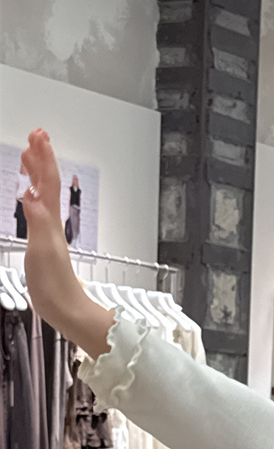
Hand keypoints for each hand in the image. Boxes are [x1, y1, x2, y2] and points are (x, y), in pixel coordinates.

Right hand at [19, 128, 112, 353]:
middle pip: (47, 184)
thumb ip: (37, 221)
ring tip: (30, 157)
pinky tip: (30, 197)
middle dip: (41, 159)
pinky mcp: (45, 245)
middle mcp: (52, 224)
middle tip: (35, 136)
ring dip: (38, 174)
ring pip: (44, 196)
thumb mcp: (42, 251)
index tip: (38, 135)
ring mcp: (49, 234)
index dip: (43, 158)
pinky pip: (39, 212)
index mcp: (50, 222)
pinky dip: (34, 196)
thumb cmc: (56, 288)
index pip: (47, 183)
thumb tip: (30, 194)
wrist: (68, 312)